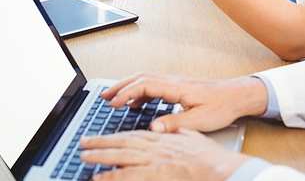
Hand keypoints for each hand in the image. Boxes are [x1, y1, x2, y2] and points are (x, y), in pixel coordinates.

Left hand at [80, 129, 249, 180]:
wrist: (221, 166)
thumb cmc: (212, 156)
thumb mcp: (195, 137)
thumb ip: (179, 132)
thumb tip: (170, 129)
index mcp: (165, 137)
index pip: (135, 134)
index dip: (118, 135)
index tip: (105, 136)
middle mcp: (157, 145)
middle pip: (124, 141)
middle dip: (102, 142)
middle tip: (84, 143)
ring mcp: (155, 159)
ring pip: (122, 154)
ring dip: (101, 155)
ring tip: (84, 156)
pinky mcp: (157, 172)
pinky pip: (129, 175)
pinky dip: (112, 175)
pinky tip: (98, 178)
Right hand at [89, 73, 267, 132]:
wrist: (237, 95)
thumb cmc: (222, 105)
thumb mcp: (199, 120)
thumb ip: (175, 124)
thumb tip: (153, 128)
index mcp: (177, 87)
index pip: (145, 84)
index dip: (126, 93)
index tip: (113, 103)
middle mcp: (174, 81)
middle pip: (141, 78)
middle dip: (121, 86)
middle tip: (104, 97)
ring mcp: (176, 83)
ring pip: (147, 79)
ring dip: (129, 87)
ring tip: (114, 99)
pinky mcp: (179, 87)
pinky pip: (155, 85)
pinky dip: (141, 91)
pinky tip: (137, 103)